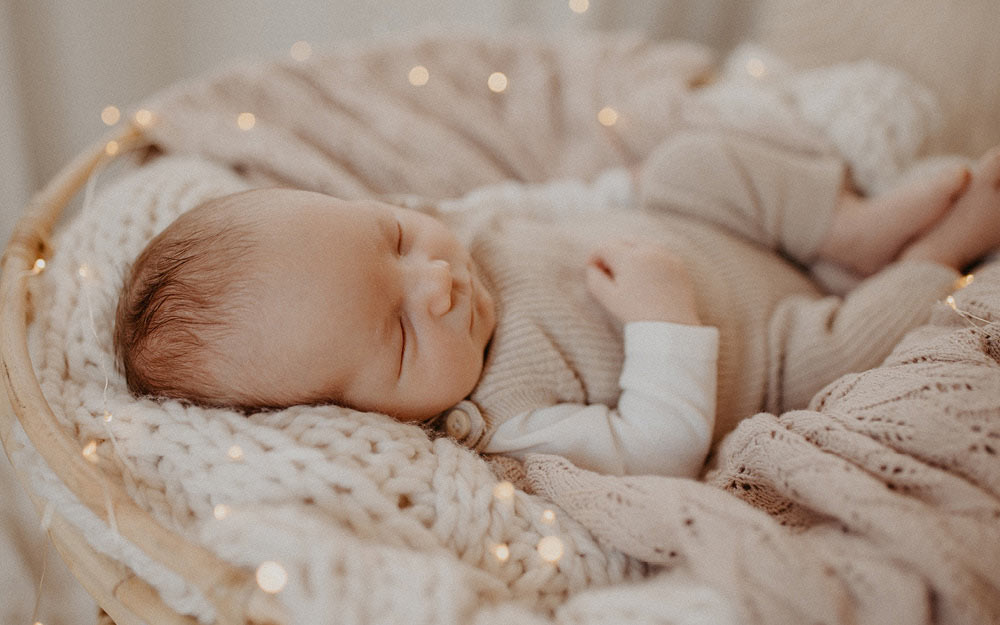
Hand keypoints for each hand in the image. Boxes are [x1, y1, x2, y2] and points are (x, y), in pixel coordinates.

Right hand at [586, 239, 700, 324]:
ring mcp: (666, 256)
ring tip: (626, 273)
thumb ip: (595, 279)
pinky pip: (659, 253)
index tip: (592, 269)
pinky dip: (648, 258)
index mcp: (629, 258)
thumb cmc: (637, 314)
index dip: (594, 256)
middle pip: (624, 240)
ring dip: (630, 252)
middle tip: (607, 270)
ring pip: (642, 243)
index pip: (605, 246)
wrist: (671, 327)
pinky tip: (645, 277)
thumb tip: (592, 267)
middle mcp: (649, 250)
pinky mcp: (678, 265)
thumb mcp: (609, 298)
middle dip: (612, 251)